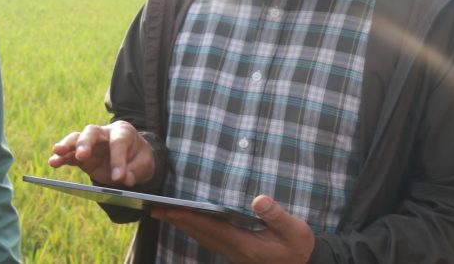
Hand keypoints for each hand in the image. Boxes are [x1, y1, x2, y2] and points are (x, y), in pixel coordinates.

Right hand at [47, 121, 154, 186]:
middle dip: (85, 143)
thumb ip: (135, 171)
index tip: (118, 177)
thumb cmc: (139, 159)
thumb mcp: (146, 165)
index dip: (118, 159)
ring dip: (66, 146)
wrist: (133, 159)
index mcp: (123, 132)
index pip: (118, 142)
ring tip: (57, 152)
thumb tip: (124, 179)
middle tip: (81, 156)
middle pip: (91, 132)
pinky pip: (70, 155)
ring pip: (76, 139)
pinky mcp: (82, 156)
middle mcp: (104, 134)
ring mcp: (91, 144)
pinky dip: (61, 158)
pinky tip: (53, 162)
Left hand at [152, 195, 314, 263]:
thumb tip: (259, 200)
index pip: (212, 229)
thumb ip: (276, 215)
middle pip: (200, 234)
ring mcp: (233, 253)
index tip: (171, 210)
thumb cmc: (299, 246)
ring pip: (202, 238)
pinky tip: (188, 223)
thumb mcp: (295, 230)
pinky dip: (195, 230)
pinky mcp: (235, 252)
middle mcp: (235, 250)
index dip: (190, 218)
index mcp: (246, 245)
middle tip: (154, 209)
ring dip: (183, 226)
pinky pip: (208, 240)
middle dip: (178, 221)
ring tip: (163, 213)